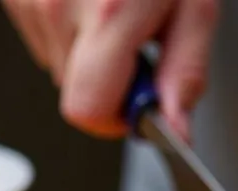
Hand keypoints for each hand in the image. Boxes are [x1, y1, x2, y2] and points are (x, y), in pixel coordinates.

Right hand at [1, 0, 218, 139]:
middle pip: (73, 92)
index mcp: (108, 15)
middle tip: (134, 40)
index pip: (88, 111)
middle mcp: (57, 5)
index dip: (116, 117)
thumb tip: (177, 132)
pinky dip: (68, 25)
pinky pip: (42, 33)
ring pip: (57, 64)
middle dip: (108, 82)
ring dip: (88, 51)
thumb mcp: (195, 2)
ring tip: (113, 6)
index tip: (138, 98)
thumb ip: (185, 71)